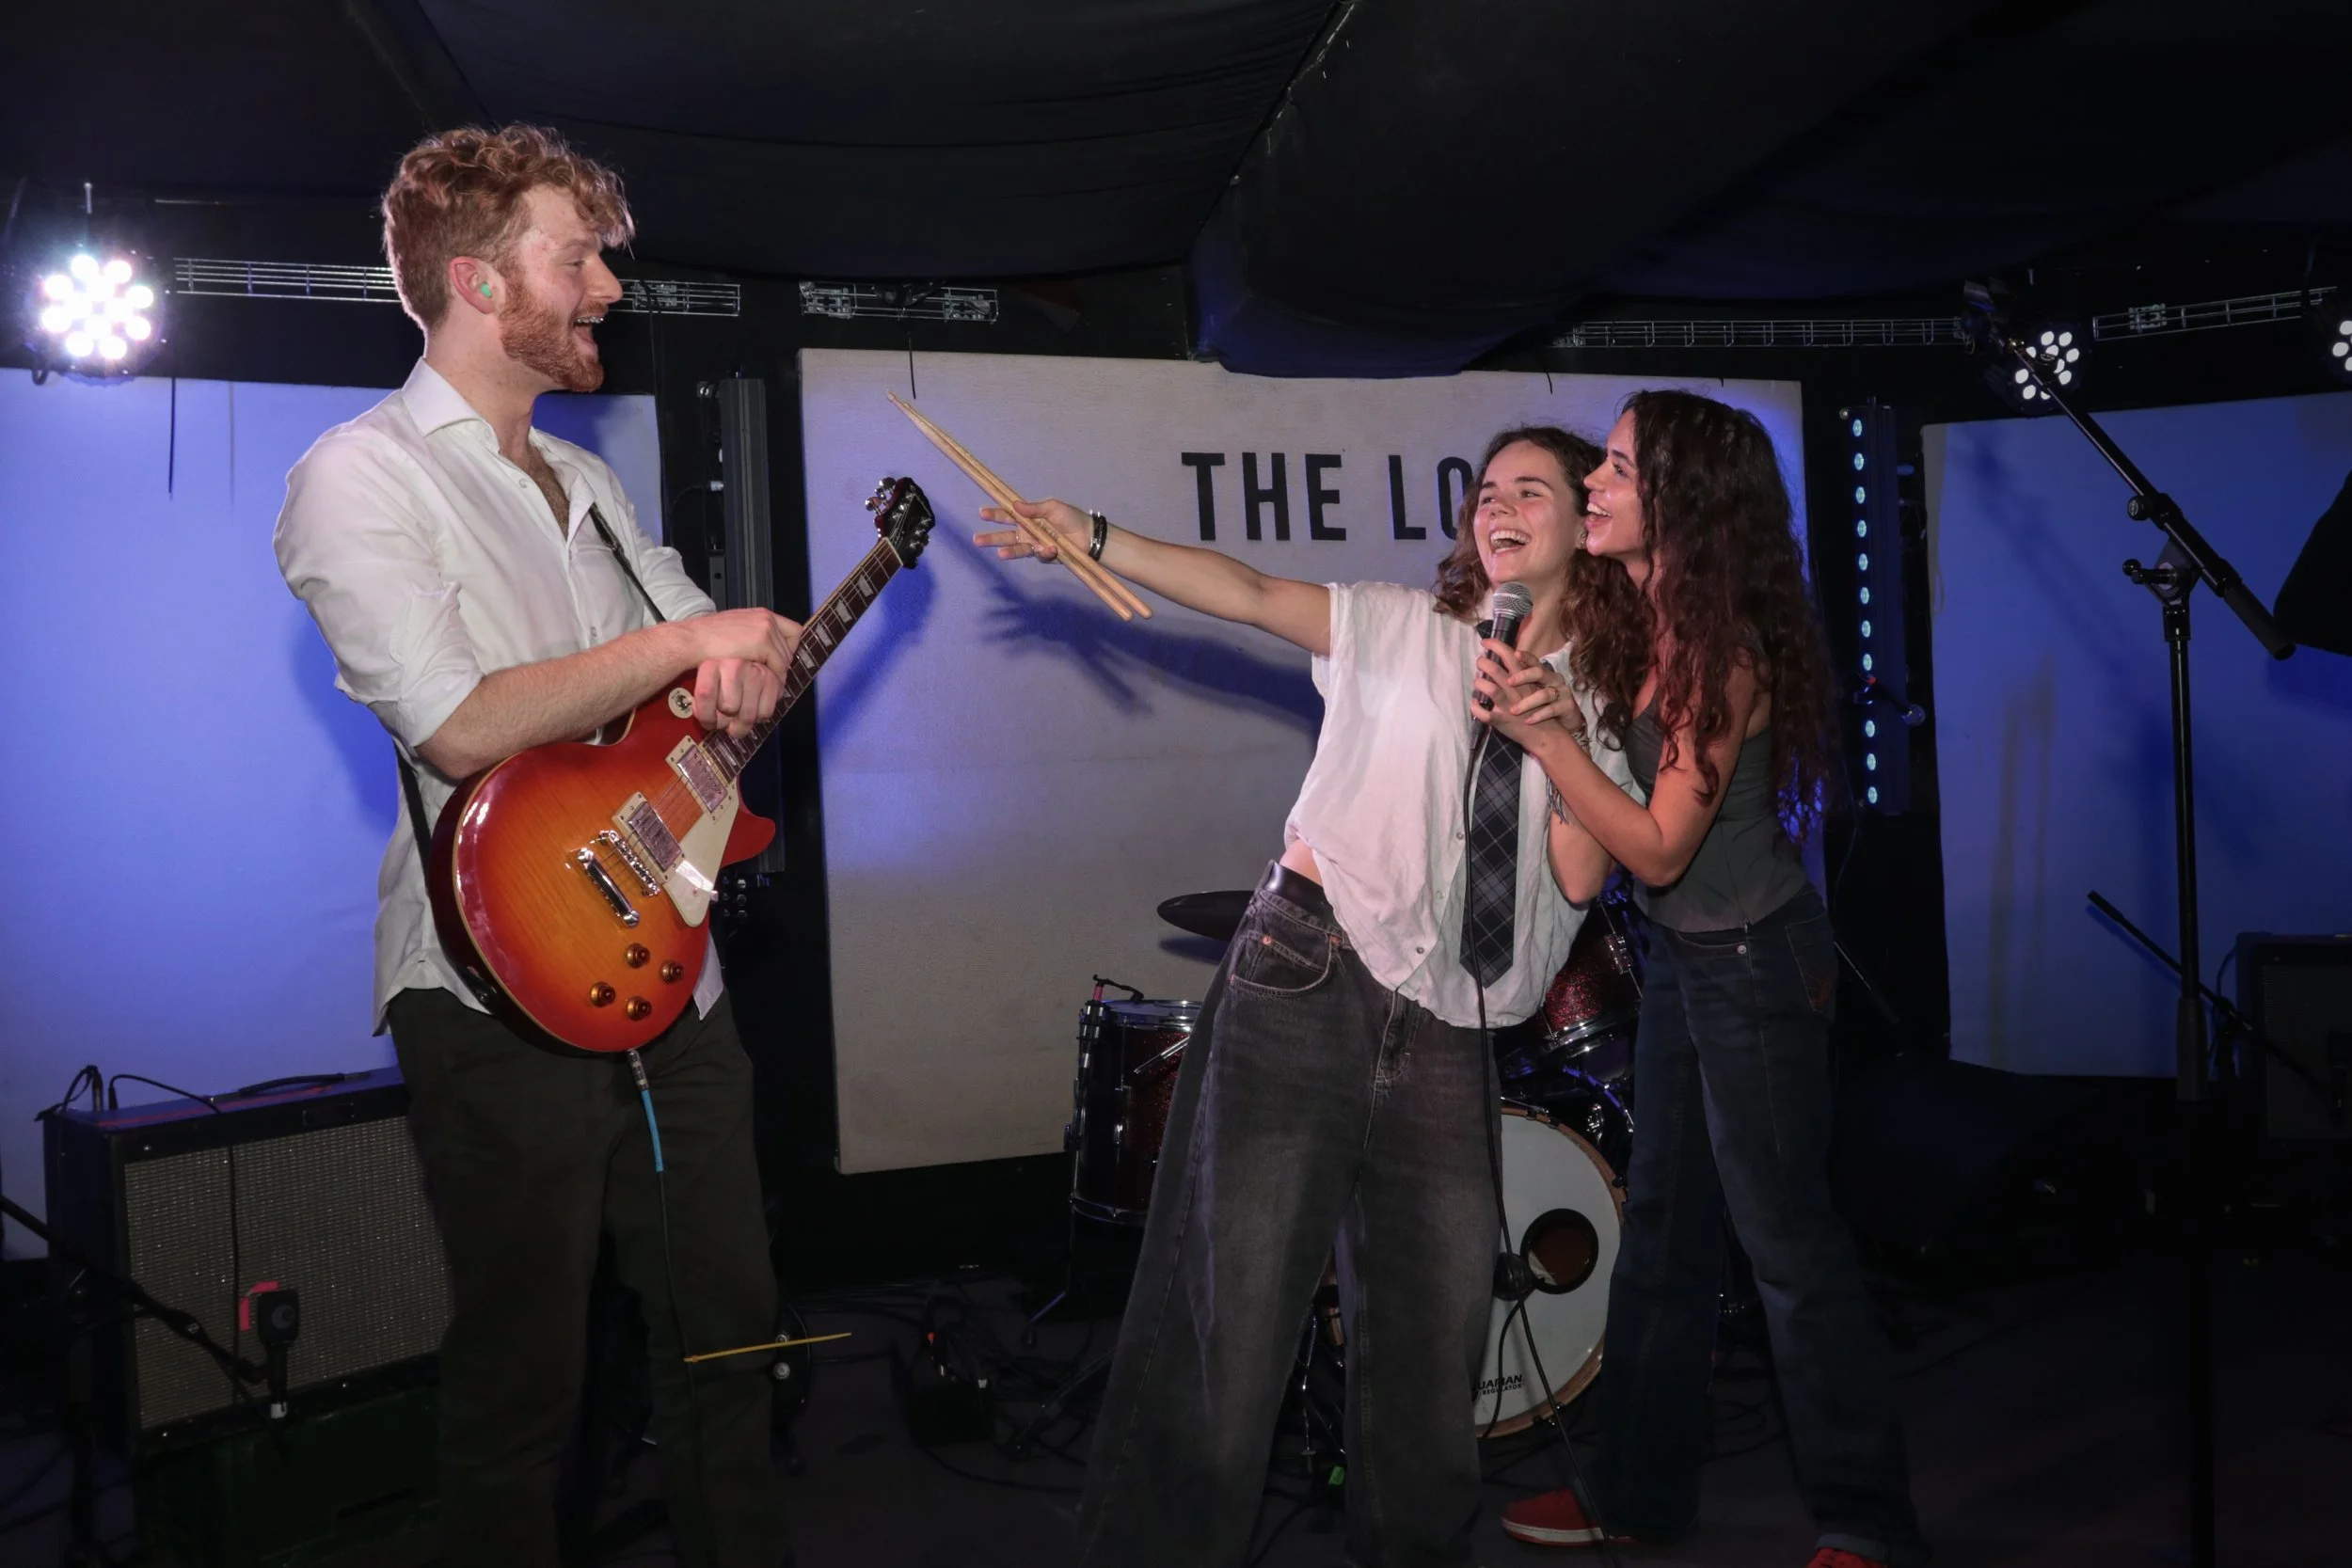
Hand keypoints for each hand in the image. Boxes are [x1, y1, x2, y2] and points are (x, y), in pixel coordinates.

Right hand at [685, 609, 799, 736]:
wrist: (692, 641)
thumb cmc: (707, 641)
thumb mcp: (735, 632)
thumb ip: (753, 638)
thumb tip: (767, 656)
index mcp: (761, 614)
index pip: (792, 631)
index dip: (787, 648)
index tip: (776, 661)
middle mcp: (766, 617)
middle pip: (790, 647)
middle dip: (781, 663)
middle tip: (770, 677)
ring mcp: (765, 628)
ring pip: (785, 658)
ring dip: (776, 671)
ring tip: (764, 682)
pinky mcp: (762, 641)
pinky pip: (778, 665)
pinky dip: (772, 676)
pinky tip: (760, 682)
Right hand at [974, 498, 1089, 561]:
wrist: (1088, 534)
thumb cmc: (1070, 517)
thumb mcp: (1052, 507)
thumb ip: (1034, 508)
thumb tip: (1014, 504)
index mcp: (1028, 518)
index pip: (1007, 516)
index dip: (994, 514)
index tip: (981, 513)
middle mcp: (1028, 532)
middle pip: (1006, 536)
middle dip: (991, 538)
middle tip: (977, 540)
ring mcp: (1035, 545)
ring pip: (1018, 549)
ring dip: (1009, 552)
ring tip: (1000, 554)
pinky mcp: (1045, 556)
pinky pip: (1039, 555)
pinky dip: (1044, 552)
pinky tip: (1050, 548)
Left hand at [1471, 639, 1584, 746]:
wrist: (1563, 723)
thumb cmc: (1542, 702)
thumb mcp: (1531, 688)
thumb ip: (1516, 677)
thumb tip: (1489, 669)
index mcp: (1541, 673)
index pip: (1532, 660)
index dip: (1523, 655)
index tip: (1512, 653)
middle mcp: (1552, 680)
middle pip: (1538, 673)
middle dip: (1522, 676)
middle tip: (1508, 682)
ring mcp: (1560, 693)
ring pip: (1544, 694)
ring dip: (1527, 703)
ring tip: (1513, 710)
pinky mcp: (1565, 707)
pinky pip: (1552, 710)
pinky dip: (1539, 715)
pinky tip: (1528, 721)